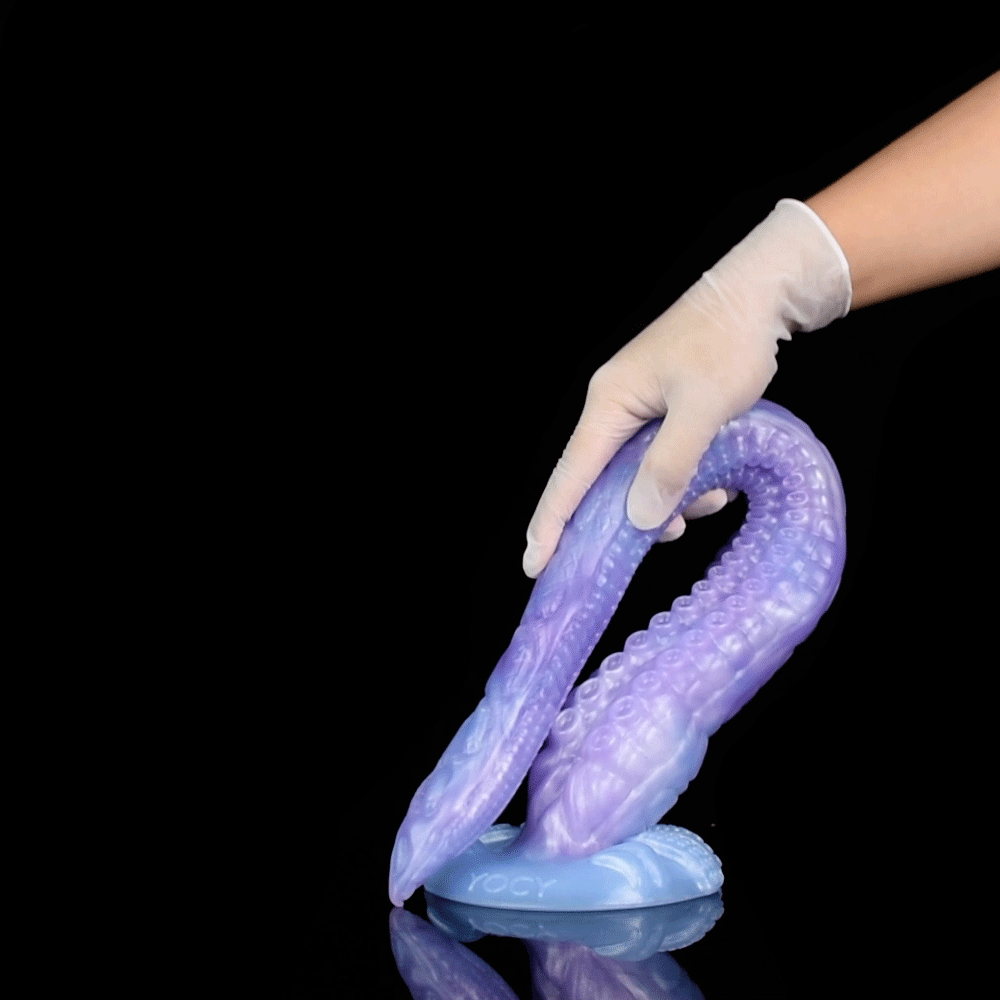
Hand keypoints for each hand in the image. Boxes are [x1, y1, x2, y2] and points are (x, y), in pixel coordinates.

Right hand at [523, 199, 851, 577]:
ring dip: (671, 498)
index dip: (552, 524)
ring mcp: (638, 412)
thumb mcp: (704, 407)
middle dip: (631, 516)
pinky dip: (685, 480)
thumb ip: (671, 462)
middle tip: (669, 534)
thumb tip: (642, 519)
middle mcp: (614, 410)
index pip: (570, 475)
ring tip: (711, 497)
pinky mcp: (661, 415)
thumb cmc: (728, 342)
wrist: (759, 296)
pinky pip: (660, 463)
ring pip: (637, 478)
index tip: (537, 565)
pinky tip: (716, 480)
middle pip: (602, 482)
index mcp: (610, 404)